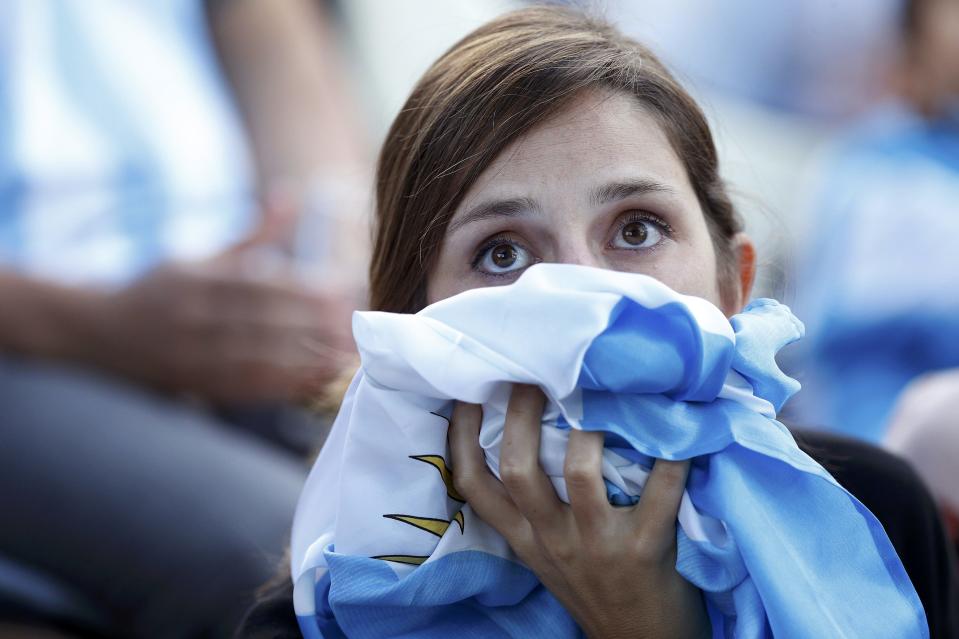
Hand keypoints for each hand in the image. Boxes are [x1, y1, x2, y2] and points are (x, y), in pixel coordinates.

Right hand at [93, 259, 355, 403]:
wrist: (100, 334)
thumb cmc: (162, 288)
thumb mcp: (201, 256)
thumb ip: (253, 234)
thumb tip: (291, 195)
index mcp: (196, 282)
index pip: (257, 286)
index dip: (301, 290)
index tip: (340, 291)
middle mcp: (193, 320)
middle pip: (262, 324)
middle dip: (312, 326)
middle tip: (352, 325)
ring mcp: (192, 357)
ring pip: (257, 360)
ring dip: (305, 360)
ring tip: (344, 356)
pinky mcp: (196, 385)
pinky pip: (247, 388)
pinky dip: (285, 386)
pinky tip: (316, 380)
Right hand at [449, 384, 709, 638]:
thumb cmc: (597, 587)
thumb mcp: (550, 553)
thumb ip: (537, 508)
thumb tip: (535, 431)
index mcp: (524, 538)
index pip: (474, 486)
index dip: (461, 437)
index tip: (465, 392)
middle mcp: (551, 540)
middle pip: (518, 467)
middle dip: (523, 412)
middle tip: (537, 370)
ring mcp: (597, 545)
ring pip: (580, 471)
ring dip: (591, 424)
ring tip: (603, 387)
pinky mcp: (646, 550)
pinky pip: (659, 489)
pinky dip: (672, 453)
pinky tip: (679, 425)